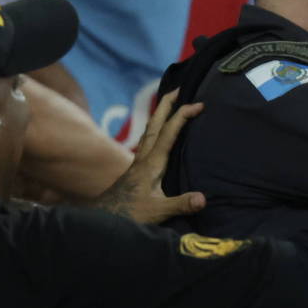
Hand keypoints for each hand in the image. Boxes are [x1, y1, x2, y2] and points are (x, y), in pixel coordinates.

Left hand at [89, 90, 206, 222]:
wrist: (104, 220)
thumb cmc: (129, 215)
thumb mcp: (158, 212)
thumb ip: (180, 204)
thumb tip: (204, 199)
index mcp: (152, 162)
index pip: (169, 132)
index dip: (183, 115)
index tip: (200, 104)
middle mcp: (144, 157)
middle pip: (155, 123)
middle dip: (167, 103)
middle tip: (180, 87)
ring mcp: (139, 162)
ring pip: (150, 129)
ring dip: (161, 113)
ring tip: (171, 102)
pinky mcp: (137, 169)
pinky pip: (149, 140)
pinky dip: (157, 128)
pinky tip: (160, 131)